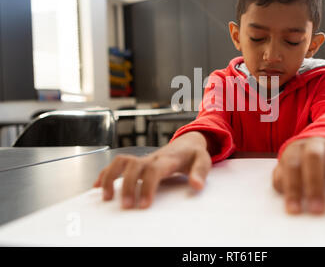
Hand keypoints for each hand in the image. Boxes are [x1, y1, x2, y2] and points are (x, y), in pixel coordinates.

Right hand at [92, 131, 211, 208]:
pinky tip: (97, 187)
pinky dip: (105, 174)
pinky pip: (117, 165)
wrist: (187, 142)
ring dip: (110, 177)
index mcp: (167, 159)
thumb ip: (200, 172)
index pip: (153, 170)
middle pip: (133, 166)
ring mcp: (143, 159)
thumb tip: (196, 185)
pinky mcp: (137, 163)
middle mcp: (152, 158)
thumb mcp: (203, 160)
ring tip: (106, 197)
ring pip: (121, 162)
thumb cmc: (193, 154)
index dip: (146, 186)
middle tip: (126, 206)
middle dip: (127, 186)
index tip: (144, 204)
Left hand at [273, 137, 324, 214]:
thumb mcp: (286, 170)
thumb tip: (284, 189)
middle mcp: (313, 144)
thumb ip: (282, 179)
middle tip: (318, 210)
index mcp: (295, 151)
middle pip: (314, 158)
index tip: (295, 210)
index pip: (291, 167)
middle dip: (315, 184)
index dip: (293, 189)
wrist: (311, 143)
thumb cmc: (298, 163)